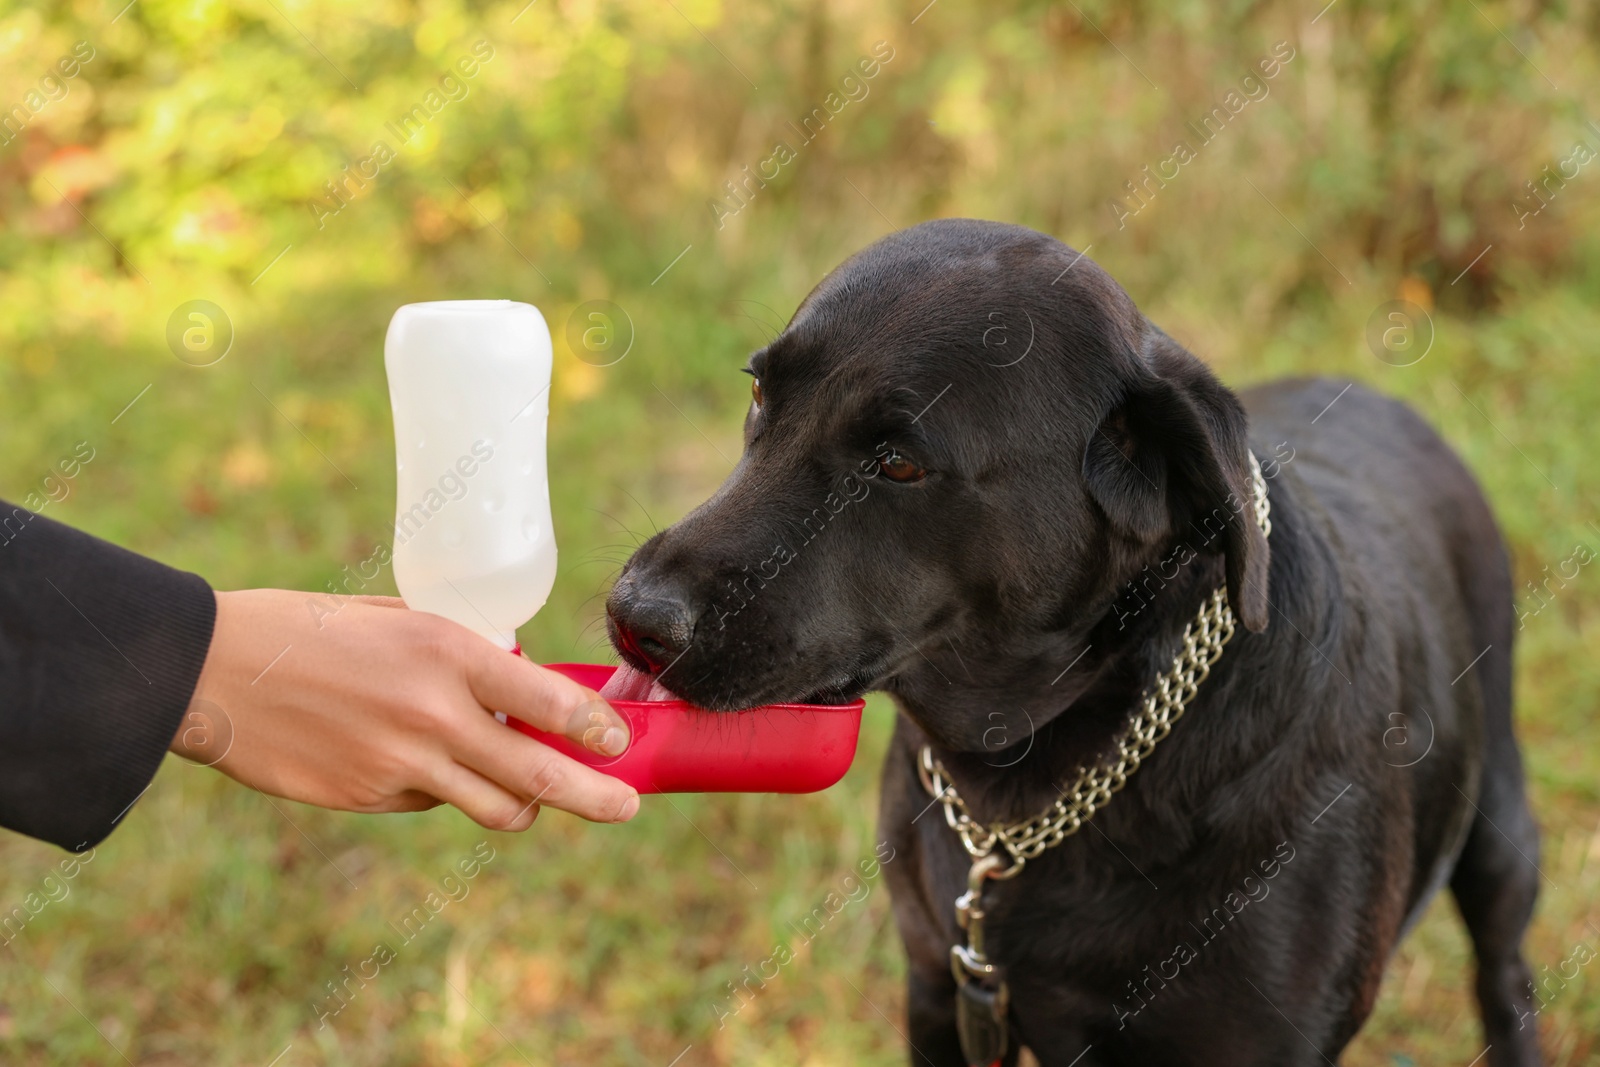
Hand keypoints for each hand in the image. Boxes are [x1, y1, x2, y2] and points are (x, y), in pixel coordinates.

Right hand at [171, 589, 638, 828]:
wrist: (213, 672)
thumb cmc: (309, 629)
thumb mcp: (397, 614)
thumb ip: (459, 648)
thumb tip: (513, 668)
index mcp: (448, 653)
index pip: (550, 703)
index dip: (596, 730)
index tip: (620, 742)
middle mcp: (434, 715)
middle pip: (539, 778)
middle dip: (596, 798)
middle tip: (626, 806)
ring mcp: (401, 766)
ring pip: (494, 808)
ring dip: (523, 807)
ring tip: (532, 797)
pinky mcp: (368, 798)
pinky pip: (430, 804)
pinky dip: (441, 792)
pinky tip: (414, 762)